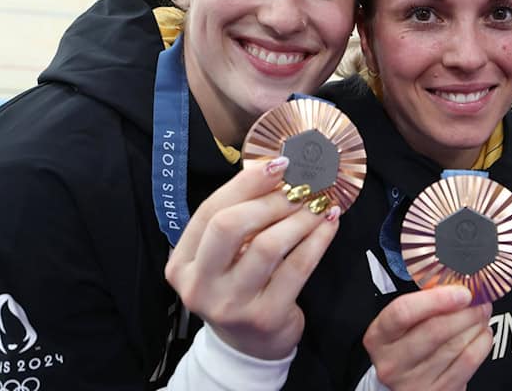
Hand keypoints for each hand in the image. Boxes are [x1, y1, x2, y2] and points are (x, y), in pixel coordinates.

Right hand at [165, 157, 340, 359]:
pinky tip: (329, 224)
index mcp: (182, 264)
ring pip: (267, 246)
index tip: (280, 164)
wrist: (250, 347)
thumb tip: (276, 169)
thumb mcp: (225, 257)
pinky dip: (317, 239)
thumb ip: (238, 218)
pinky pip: (297, 267)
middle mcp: (199, 285)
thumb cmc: (239, 287)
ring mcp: (231, 305)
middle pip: (230, 226)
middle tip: (301, 186)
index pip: (210, 212)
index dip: (246, 183)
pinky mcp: (265, 317)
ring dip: (298, 218)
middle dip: (270, 199)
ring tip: (318, 204)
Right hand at [364, 286, 493, 390]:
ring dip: (476, 325)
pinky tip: (482, 333)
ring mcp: (415, 382)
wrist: (403, 384)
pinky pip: (468, 363)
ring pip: (456, 346)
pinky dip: (481, 343)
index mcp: (379, 337)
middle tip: (479, 300)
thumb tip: (459, 286)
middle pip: (435, 330)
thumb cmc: (406, 343)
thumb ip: (424, 304)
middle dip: (465, 311)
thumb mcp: (403, 324)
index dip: (436, 299)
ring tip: (481, 313)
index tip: (461, 292)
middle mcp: (393, 362)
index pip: (403, 312)